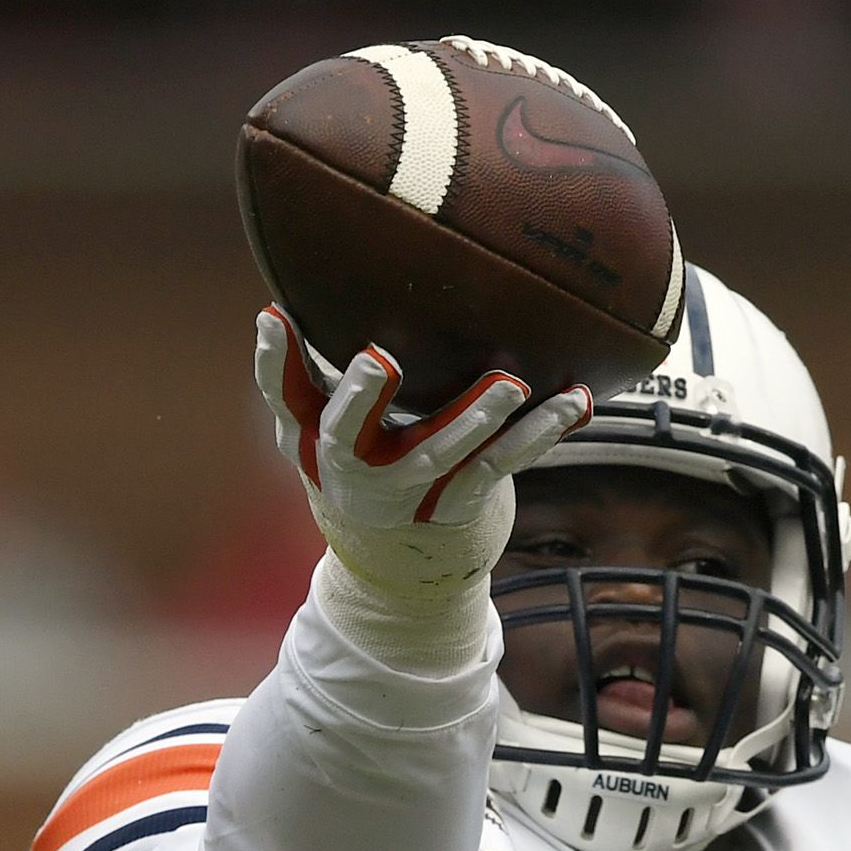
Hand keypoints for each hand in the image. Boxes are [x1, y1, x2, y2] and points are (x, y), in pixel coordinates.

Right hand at [252, 307, 589, 609]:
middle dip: (361, 398)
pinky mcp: (461, 501)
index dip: (276, 361)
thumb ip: (303, 366)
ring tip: (509, 385)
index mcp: (314, 438)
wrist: (395, 553)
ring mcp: (412, 489)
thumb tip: (287, 298)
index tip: (275, 317)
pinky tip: (575, 402)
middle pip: (353, 436)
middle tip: (377, 358)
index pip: (284, 395)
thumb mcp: (314, 417)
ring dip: (475, 418)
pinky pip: (501, 464)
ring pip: (441, 453)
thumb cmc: (353, 453)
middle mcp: (358, 469)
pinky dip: (540, 433)